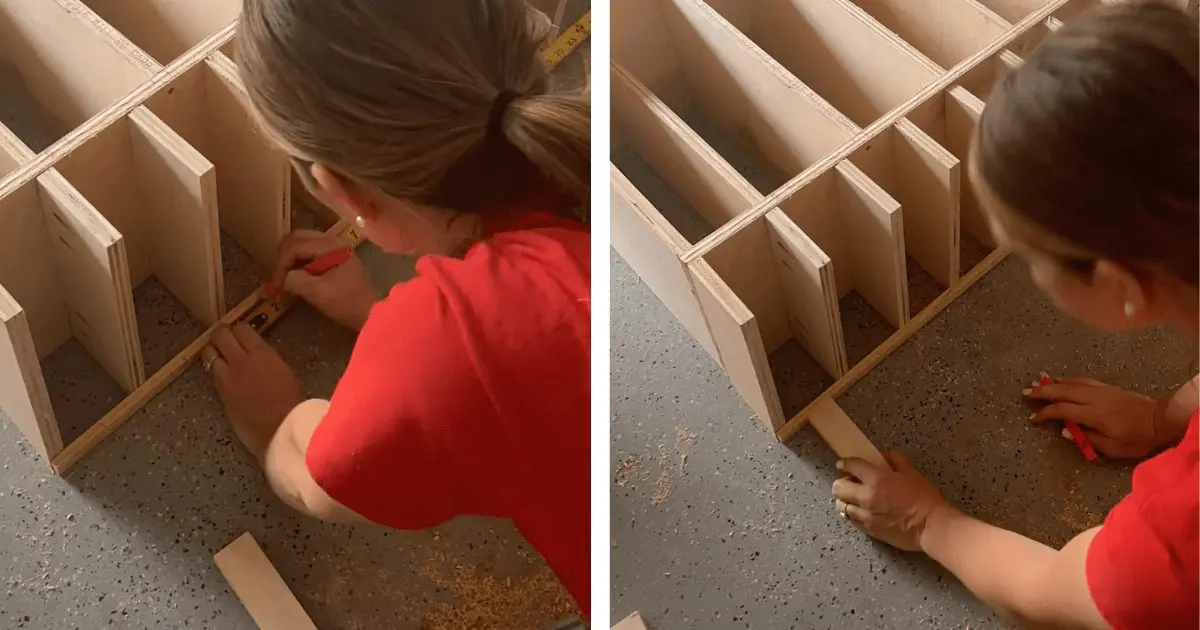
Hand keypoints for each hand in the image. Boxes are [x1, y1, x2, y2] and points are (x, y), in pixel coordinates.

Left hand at [201, 324, 301, 460]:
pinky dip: (213, 366)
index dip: (238, 327)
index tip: (239, 330)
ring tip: (216, 350)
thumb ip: (267, 358)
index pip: (242, 329)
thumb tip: (256, 352)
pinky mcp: (220, 391)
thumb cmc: (289, 402)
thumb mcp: (284, 371)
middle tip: (222, 335)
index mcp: (262, 353)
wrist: (277, 428)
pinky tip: (218, 369)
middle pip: (222, 336)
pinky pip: (212, 371)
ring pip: (210, 352)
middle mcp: (241, 360)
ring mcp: (227, 376)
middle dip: (221, 333)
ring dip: (212, 348)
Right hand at [275, 230, 377, 330]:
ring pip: (301, 244)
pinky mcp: (333, 257)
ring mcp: (333, 247)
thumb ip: (296, 281)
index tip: (276, 285)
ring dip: (289, 260)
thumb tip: (284, 278)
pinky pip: (309, 252)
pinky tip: (295, 278)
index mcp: (330, 245)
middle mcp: (331, 240)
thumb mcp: (318, 293)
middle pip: (296, 239)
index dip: (281, 265)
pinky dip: (298, 263)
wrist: (369, 313)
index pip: (295, 246)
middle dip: (283, 258)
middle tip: (277, 278)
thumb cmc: (346, 303)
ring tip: (284, 279)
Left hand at [832, 451, 947, 551]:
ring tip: (852, 499)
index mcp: (876, 479)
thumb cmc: (925, 499)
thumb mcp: (912, 473)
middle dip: (841, 483)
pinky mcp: (869, 530)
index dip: (845, 463)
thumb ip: (896, 461)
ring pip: (841, 506)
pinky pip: (851, 521)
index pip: (852, 466)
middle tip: (848, 482)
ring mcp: (865, 515)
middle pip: (838, 488)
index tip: (843, 464)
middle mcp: (866, 497)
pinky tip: (859, 512)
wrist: (931, 526)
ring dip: (844, 500)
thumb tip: (885, 455)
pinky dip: (851, 514)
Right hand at [1023, 377, 1170, 458]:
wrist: (1160, 420)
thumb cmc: (1137, 438)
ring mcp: (1101, 390)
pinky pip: (1083, 380)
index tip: (1033, 418)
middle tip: (1025, 392)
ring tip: (1038, 381)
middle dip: (1042, 391)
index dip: (1045, 413)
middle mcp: (1094, 398)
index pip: (1062, 410)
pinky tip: (1062, 380)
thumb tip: (1064, 431)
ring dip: (1053, 382)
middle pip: (1062, 391)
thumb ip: (1087, 439)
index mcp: (1093, 413)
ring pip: (1072, 382)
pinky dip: (1069, 379)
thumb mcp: (1113, 447)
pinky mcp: (1107, 388)